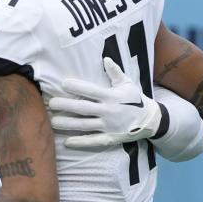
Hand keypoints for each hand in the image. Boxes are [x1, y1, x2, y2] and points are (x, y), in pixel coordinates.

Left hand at [48, 57, 163, 149]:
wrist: (152, 120)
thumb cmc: (136, 99)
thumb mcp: (128, 84)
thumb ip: (115, 72)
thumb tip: (105, 59)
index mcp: (112, 96)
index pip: (91, 91)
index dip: (77, 87)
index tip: (63, 83)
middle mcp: (109, 111)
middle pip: (84, 108)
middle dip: (67, 106)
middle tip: (51, 104)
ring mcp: (109, 126)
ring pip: (85, 125)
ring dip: (68, 124)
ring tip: (53, 121)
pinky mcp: (111, 138)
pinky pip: (94, 141)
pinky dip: (81, 142)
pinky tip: (67, 142)